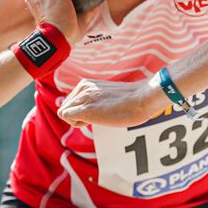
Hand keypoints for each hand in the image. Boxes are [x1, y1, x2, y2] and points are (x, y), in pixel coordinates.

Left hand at [56, 76, 174, 127]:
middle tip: (100, 115)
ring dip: (79, 120)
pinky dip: (77, 123)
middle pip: (65, 108)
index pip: (71, 103)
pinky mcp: (85, 109)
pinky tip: (94, 120)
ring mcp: (83, 97)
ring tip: (100, 116)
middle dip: (78, 116)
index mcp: (87, 84)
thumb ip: (97, 100)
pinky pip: (65, 116)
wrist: (143, 99)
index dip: (82, 112)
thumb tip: (94, 111)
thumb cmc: (133, 101)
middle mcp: (82, 87)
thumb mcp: (109, 97)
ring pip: (64, 112)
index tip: (99, 111)